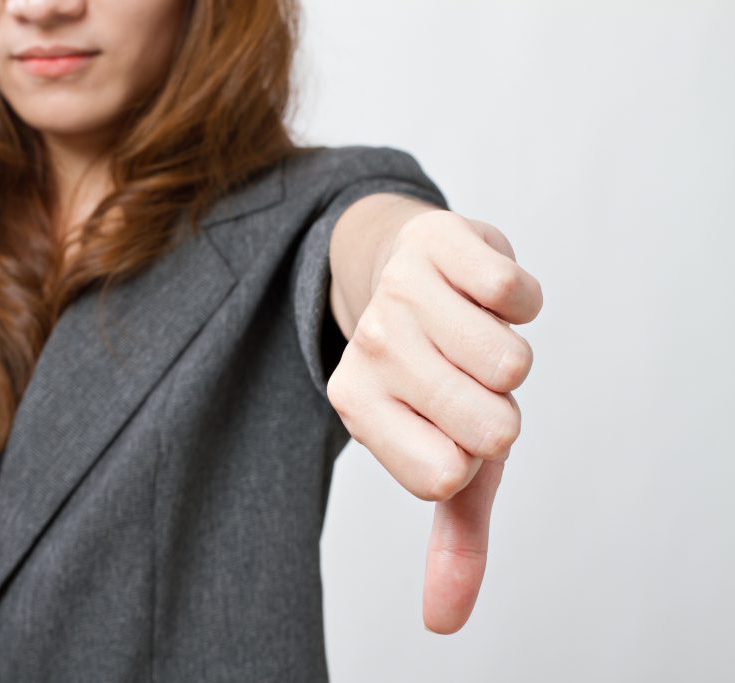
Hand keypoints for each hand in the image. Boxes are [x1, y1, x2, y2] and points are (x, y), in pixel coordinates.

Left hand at [325, 209, 542, 633]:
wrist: (405, 267)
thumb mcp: (443, 455)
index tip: (452, 423)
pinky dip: (520, 298)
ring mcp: (400, 294)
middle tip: (466, 377)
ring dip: (510, 351)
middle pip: (490, 424)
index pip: (446, 476)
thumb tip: (442, 625)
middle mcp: (371, 352)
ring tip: (471, 332)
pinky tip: (482, 292)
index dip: (473, 455)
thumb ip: (450, 539)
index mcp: (358, 407)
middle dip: (500, 407)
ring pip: (511, 362)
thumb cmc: (435, 375)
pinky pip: (514, 291)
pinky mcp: (439, 243)